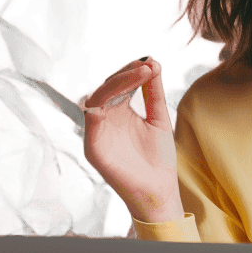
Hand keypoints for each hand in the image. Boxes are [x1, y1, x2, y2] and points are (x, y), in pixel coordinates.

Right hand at [82, 56, 182, 222]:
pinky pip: (91, 117)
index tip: (151, 63)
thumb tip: (153, 64)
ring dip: (118, 81)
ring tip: (141, 72)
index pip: (118, 84)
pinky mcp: (93, 146)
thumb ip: (153, 93)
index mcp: (118, 112)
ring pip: (96, 97)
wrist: (160, 189)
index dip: (131, 71)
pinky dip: (105, 99)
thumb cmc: (158, 159)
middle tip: (148, 65)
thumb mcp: (157, 119)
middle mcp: (104, 120)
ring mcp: (97, 133)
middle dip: (125, 73)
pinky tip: (125, 89)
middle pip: (106, 87)